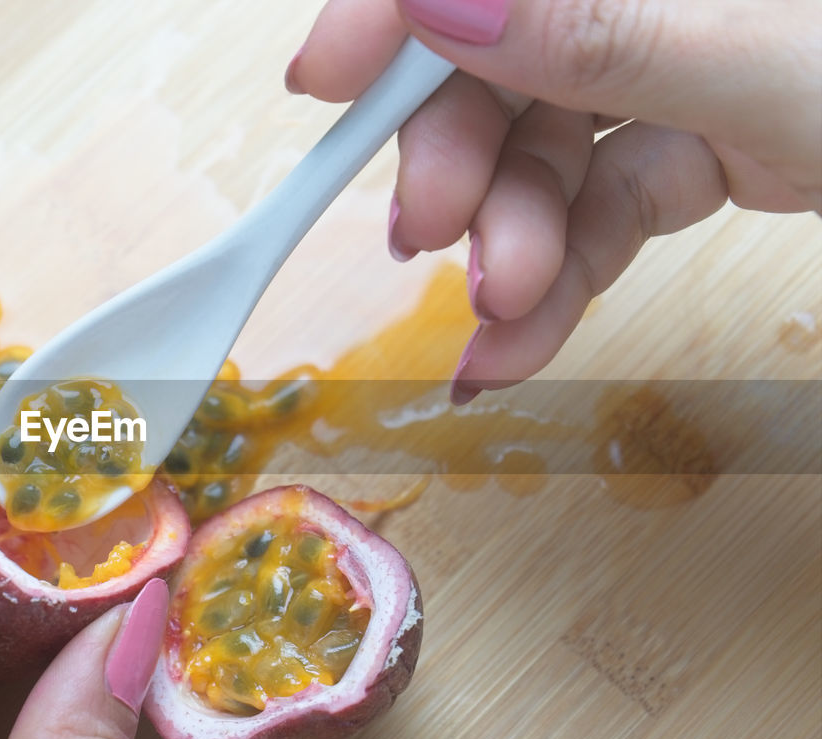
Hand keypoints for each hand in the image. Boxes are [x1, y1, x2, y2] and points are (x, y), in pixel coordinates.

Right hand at [285, 0, 821, 402]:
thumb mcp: (790, 61)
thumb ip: (614, 28)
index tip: (330, 75)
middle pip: (515, 46)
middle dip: (463, 154)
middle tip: (429, 239)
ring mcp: (703, 56)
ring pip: (554, 138)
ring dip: (506, 242)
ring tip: (499, 324)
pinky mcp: (720, 139)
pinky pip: (607, 198)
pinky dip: (557, 274)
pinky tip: (519, 340)